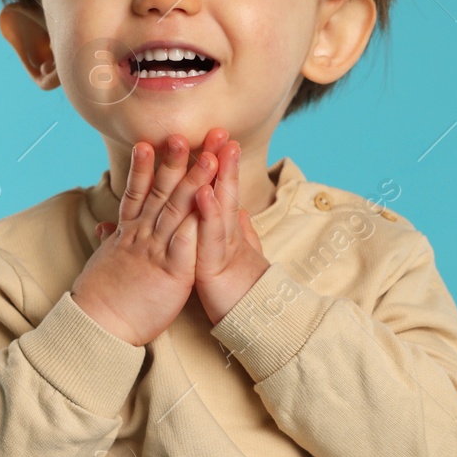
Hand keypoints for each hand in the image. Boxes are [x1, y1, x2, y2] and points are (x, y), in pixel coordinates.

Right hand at [70, 133, 219, 345]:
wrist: (97, 325)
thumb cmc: (103, 297)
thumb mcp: (107, 262)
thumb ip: (111, 240)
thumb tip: (105, 227)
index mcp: (129, 233)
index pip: (138, 192)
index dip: (145, 166)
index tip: (150, 140)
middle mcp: (142, 235)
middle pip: (160, 192)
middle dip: (174, 162)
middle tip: (184, 133)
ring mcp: (156, 251)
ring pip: (176, 210)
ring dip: (193, 181)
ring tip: (208, 156)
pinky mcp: (171, 272)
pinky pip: (185, 243)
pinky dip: (195, 222)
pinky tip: (207, 202)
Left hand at [191, 137, 271, 325]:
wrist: (253, 325)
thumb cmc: (243, 294)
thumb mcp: (237, 259)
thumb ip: (239, 233)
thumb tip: (240, 211)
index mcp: (227, 233)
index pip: (225, 193)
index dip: (224, 167)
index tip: (222, 140)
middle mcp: (227, 236)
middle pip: (225, 192)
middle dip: (223, 161)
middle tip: (222, 131)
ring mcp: (224, 250)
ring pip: (221, 208)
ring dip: (219, 179)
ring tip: (216, 151)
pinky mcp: (216, 267)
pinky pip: (211, 237)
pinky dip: (207, 214)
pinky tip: (202, 193)